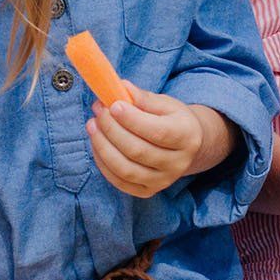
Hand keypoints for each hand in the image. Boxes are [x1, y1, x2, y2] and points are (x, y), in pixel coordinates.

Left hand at [87, 88, 224, 197]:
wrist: (187, 146)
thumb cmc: (172, 119)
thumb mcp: (166, 104)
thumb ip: (143, 98)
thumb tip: (120, 88)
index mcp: (187, 136)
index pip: (157, 131)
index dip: (132, 119)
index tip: (112, 105)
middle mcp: (178, 163)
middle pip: (137, 150)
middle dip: (111, 129)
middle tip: (98, 110)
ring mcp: (163, 181)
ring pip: (125, 169)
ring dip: (102, 146)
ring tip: (92, 125)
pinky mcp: (148, 191)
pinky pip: (120, 181)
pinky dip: (103, 163)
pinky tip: (97, 144)